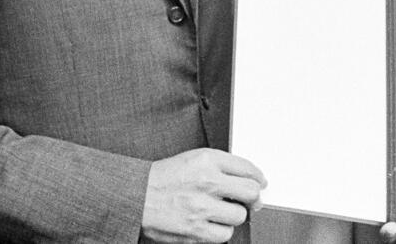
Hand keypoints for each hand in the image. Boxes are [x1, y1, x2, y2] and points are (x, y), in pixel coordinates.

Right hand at [141, 148, 265, 242]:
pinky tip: (213, 224)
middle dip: (254, 198)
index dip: (258, 178)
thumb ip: (222, 166)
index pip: (248, 169)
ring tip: (223, 212)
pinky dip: (221, 231)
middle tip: (251, 201)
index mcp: (207, 160)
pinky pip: (224, 235)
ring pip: (239, 216)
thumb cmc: (164, 178)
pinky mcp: (194, 231)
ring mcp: (201, 208)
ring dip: (234, 216)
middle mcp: (206, 182)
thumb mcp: (194, 159)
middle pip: (250, 193)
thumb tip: (251, 180)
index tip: (260, 183)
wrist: (135, 196)